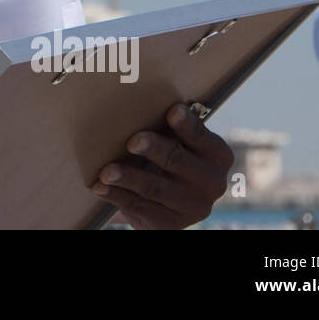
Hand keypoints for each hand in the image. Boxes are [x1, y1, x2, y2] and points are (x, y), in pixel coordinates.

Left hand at [90, 103, 233, 228]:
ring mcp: (193, 207)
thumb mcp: (180, 143)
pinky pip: (138, 206)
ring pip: (154, 187)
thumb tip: (135, 95)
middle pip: (177, 161)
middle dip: (154, 149)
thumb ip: (170, 126)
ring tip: (107, 171)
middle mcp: (212, 183)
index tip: (172, 110)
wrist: (172, 204)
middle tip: (133, 141)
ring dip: (128, 177)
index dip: (186, 125)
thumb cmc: (171, 157)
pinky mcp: (169, 224)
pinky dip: (116, 195)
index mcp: (218, 156)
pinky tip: (100, 187)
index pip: (201, 136)